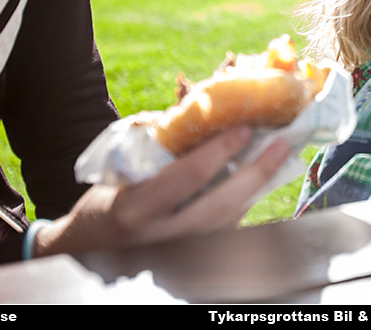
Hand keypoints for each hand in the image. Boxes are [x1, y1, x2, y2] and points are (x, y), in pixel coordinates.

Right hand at [33, 125, 289, 256]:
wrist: (90, 248)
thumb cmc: (107, 198)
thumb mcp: (122, 171)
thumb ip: (161, 146)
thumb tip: (204, 108)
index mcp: (136, 209)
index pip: (188, 177)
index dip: (220, 150)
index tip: (245, 128)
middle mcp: (161, 237)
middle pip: (221, 204)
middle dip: (256, 172)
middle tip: (280, 145)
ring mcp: (179, 255)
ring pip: (231, 221)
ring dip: (258, 187)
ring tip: (278, 158)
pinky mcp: (194, 261)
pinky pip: (228, 230)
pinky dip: (247, 204)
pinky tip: (260, 181)